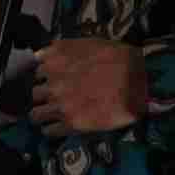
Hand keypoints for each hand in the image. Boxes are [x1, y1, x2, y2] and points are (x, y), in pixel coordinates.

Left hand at [26, 37, 151, 135]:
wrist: (139, 81)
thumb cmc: (118, 58)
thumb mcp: (88, 42)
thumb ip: (62, 49)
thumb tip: (42, 56)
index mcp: (55, 61)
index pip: (37, 72)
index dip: (47, 77)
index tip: (54, 80)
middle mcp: (53, 83)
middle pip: (35, 94)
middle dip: (44, 96)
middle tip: (57, 98)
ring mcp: (60, 105)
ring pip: (36, 114)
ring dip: (43, 114)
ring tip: (54, 115)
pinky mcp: (71, 124)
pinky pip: (49, 131)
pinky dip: (52, 129)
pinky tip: (60, 126)